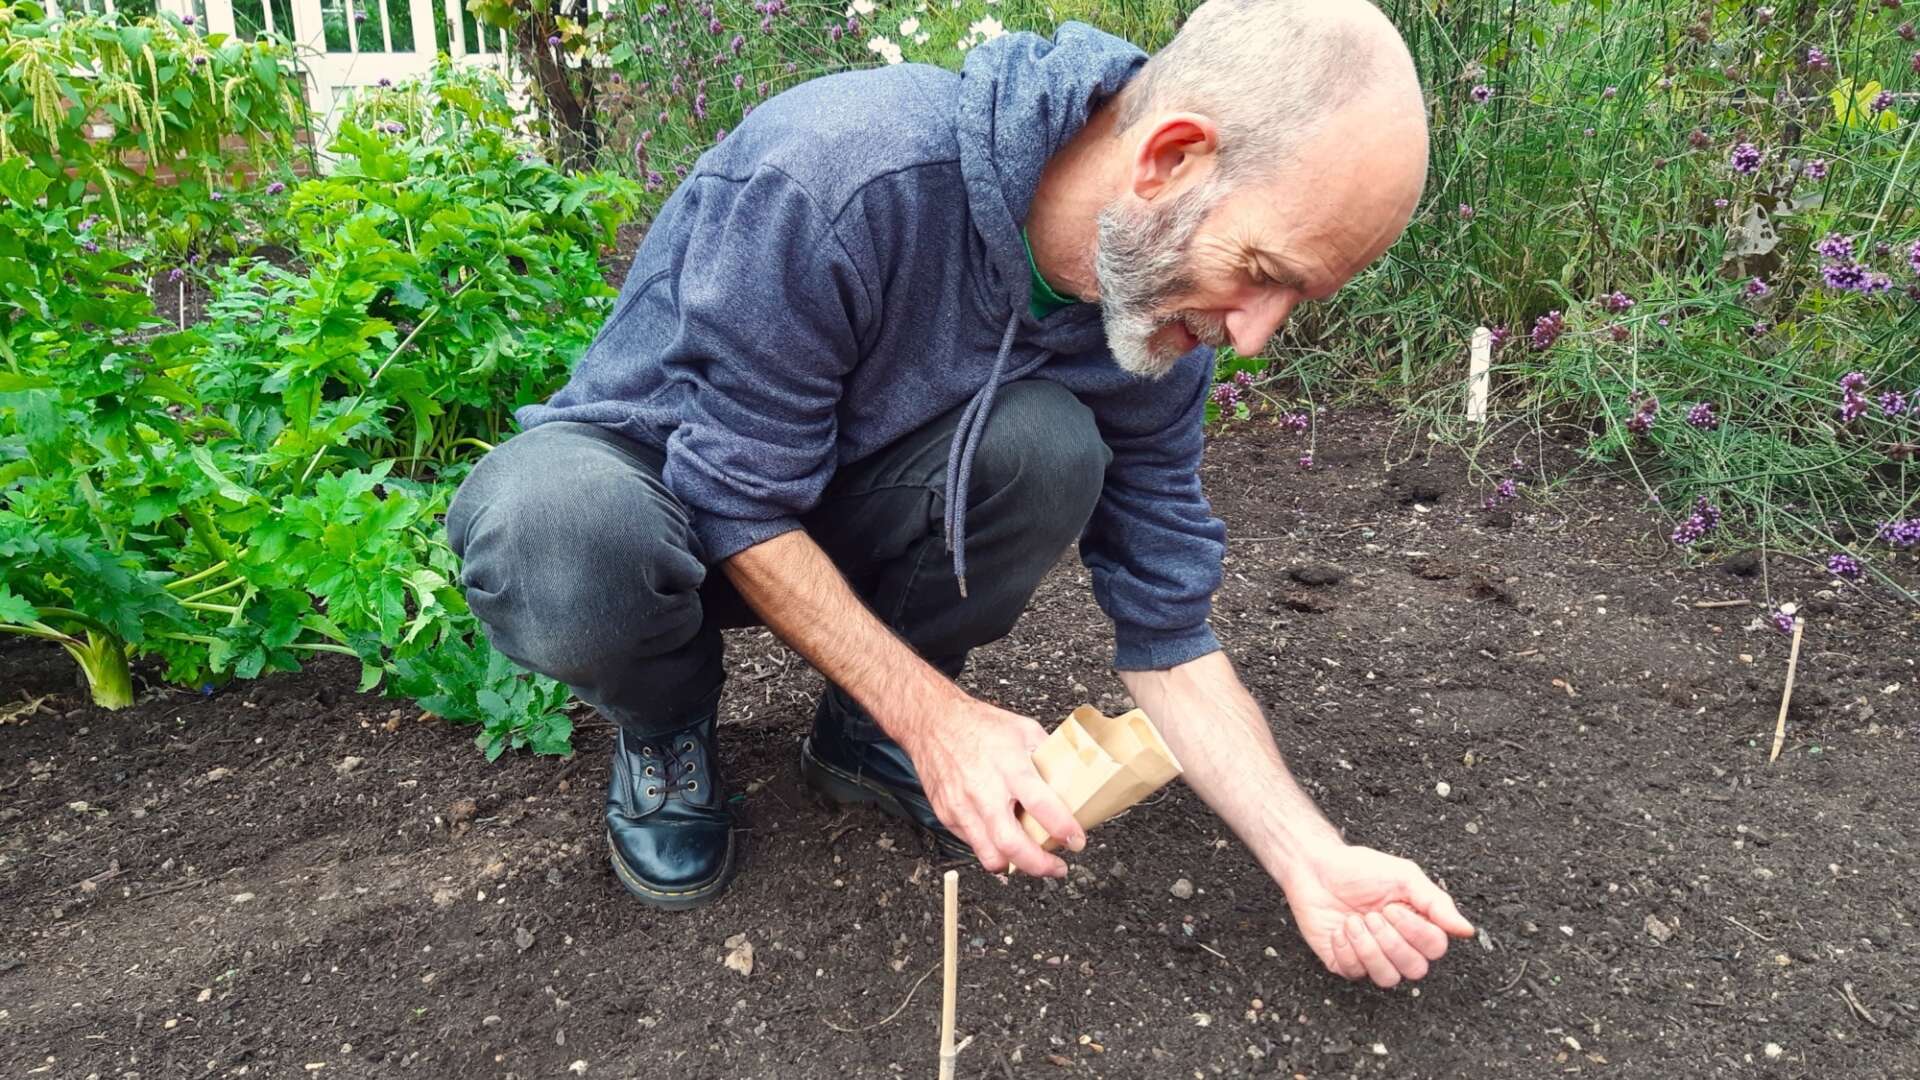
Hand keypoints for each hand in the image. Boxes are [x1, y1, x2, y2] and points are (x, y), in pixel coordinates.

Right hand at [898, 696, 1085, 877]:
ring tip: (1032, 860)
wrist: (932, 723)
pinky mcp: (948, 816)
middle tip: (1057, 867)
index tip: (1076, 840)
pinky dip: (993, 849)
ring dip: (1016, 865)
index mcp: (1009, 767)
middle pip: (1011, 844)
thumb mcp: (1024, 729)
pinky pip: (974, 845)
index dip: (1063, 828)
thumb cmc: (977, 725)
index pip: (1041, 805)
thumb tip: (1072, 776)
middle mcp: (984, 791)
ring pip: (989, 855)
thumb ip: (1048, 756)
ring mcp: (963, 807)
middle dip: (1039, 865)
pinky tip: (1005, 839)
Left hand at [1280, 844, 1474, 987]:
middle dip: (1391, 941)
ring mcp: (1371, 957)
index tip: (1392, 907)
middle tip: (1373, 915)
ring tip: (1354, 922)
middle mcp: (1398, 946)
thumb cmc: (1360, 869)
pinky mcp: (1344, 962)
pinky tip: (1339, 929)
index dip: (1415, 932)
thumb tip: (1467, 930)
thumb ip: (1436, 903)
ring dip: (1369, 948)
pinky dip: (1346, 949)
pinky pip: (1354, 973)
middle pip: (1414, 969)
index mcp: (1418, 926)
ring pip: (1387, 978)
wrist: (1315, 867)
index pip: (1435, 948)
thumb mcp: (1404, 877)